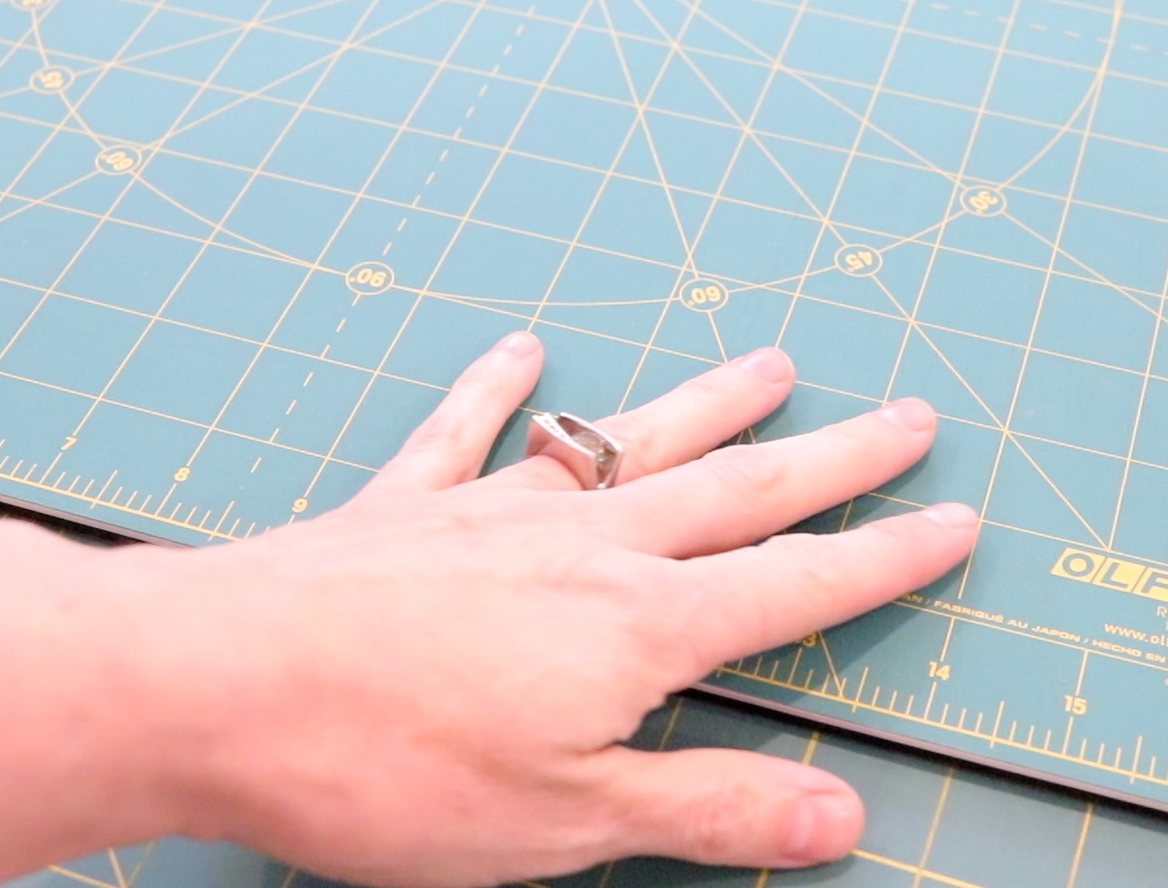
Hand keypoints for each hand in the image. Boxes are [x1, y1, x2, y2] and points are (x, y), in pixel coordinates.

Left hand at [144, 332, 979, 885]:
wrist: (211, 688)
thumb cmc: (385, 770)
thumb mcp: (567, 821)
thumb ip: (709, 806)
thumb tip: (843, 816)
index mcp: (638, 625)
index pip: (795, 585)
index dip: (885, 558)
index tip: (956, 519)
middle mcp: (584, 545)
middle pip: (739, 487)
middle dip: (835, 457)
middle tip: (910, 414)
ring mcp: (492, 513)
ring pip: (631, 441)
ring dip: (710, 401)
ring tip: (775, 360)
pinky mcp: (403, 506)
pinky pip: (467, 432)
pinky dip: (499, 387)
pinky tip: (525, 346)